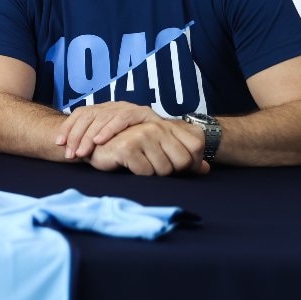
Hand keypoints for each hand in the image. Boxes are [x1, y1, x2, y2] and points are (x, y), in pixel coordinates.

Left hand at [56, 102, 158, 159]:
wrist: (173, 138)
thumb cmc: (137, 144)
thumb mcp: (112, 142)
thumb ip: (95, 144)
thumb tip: (70, 151)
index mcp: (104, 110)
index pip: (81, 114)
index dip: (68, 127)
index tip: (58, 143)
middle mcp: (115, 106)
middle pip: (89, 115)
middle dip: (76, 135)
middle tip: (70, 154)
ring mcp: (129, 108)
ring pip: (103, 116)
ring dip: (90, 134)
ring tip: (82, 151)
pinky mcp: (143, 112)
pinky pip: (123, 117)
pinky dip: (110, 128)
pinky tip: (101, 140)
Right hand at [86, 119, 208, 175]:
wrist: (93, 145)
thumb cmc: (128, 150)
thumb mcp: (159, 151)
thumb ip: (184, 158)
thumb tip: (206, 170)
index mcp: (166, 125)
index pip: (196, 147)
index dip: (191, 164)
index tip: (176, 167)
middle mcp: (157, 126)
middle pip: (183, 162)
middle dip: (170, 172)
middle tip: (150, 166)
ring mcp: (142, 134)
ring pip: (164, 170)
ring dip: (151, 174)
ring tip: (136, 165)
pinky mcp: (128, 147)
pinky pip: (146, 173)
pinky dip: (137, 174)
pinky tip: (126, 165)